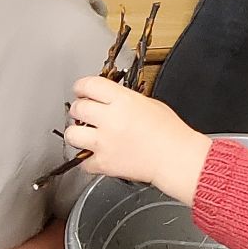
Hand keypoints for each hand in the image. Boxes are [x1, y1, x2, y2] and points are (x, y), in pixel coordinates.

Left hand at [64, 76, 212, 203]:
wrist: (176, 158)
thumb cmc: (170, 132)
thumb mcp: (149, 103)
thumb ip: (124, 100)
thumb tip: (106, 101)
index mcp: (123, 100)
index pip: (89, 85)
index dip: (81, 87)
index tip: (80, 90)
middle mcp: (110, 120)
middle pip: (77, 108)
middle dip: (79, 110)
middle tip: (84, 114)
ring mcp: (104, 142)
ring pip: (71, 135)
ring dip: (76, 134)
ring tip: (85, 136)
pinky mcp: (104, 163)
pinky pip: (82, 162)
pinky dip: (88, 161)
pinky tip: (97, 156)